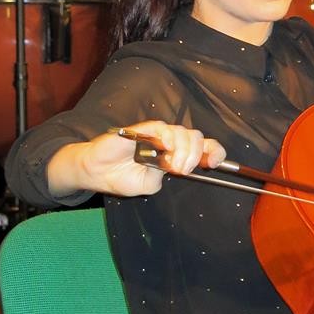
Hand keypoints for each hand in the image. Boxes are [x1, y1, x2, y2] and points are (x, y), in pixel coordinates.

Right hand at [47, 121, 225, 198]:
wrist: (98, 173)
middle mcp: (171, 142)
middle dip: (196, 154)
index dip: (214, 152)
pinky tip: (164, 149)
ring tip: (173, 166)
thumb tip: (180, 166)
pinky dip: (166, 138)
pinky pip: (160, 128)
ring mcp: (157, 134)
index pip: (205, 148)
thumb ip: (166, 175)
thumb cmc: (123, 177)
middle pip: (196, 138)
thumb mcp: (151, 184)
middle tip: (183, 170)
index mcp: (177, 155)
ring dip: (182, 150)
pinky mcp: (142, 129)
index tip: (215, 163)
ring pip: (182, 132)